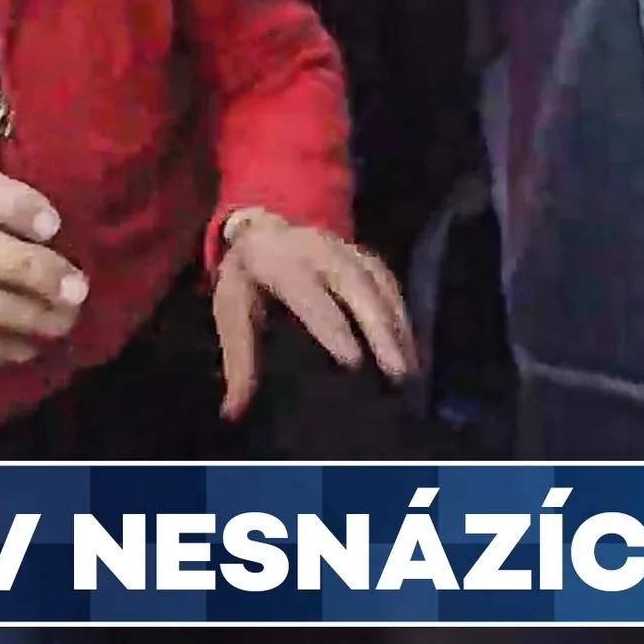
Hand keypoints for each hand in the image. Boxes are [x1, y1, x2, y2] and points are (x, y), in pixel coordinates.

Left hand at [212, 209, 416, 419]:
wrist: (263, 232)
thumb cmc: (247, 280)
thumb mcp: (231, 311)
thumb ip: (238, 360)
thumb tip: (233, 411)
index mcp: (279, 263)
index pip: (308, 294)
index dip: (331, 325)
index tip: (352, 360)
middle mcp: (318, 250)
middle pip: (355, 285)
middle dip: (379, 328)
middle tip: (397, 371)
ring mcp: (346, 249)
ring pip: (378, 283)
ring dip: (397, 325)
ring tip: (411, 368)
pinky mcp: (364, 256)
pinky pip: (389, 282)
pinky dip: (403, 314)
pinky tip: (412, 348)